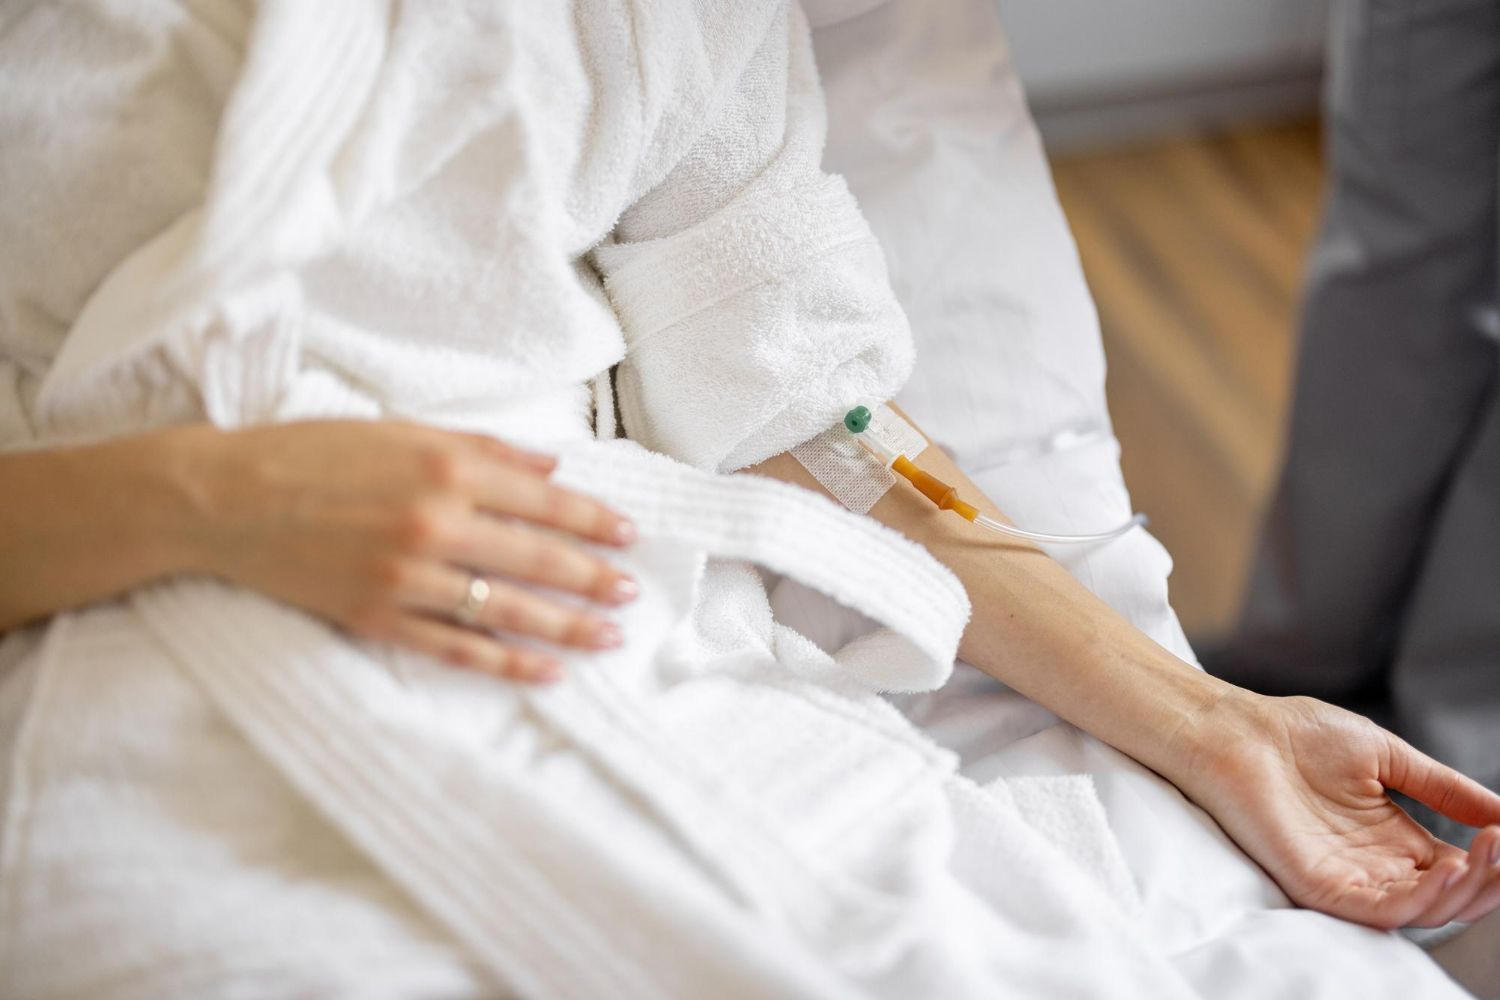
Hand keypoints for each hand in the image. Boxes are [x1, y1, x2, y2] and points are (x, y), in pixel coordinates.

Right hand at [179, 421, 637, 681]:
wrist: (224, 498)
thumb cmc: (313, 453)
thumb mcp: (401, 430)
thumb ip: (483, 449)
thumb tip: (553, 466)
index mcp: (445, 467)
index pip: (544, 499)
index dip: (593, 520)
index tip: (629, 534)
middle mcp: (434, 521)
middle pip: (537, 556)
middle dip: (593, 577)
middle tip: (632, 592)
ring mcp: (406, 574)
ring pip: (507, 607)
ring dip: (567, 625)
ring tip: (609, 636)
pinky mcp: (377, 616)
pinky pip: (456, 647)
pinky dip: (506, 662)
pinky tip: (546, 671)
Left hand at [1172, 691, 1499, 928]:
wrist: (1237, 729)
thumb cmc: (1297, 735)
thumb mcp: (1388, 756)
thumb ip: (1443, 786)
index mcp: (1392, 839)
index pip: (1457, 868)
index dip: (1492, 860)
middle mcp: (1374, 865)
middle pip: (1449, 896)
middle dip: (1490, 880)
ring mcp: (1347, 878)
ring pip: (1424, 910)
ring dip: (1467, 890)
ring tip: (1488, 856)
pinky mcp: (1320, 886)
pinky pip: (1381, 911)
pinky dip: (1423, 899)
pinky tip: (1450, 870)